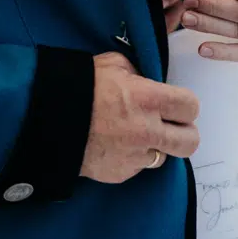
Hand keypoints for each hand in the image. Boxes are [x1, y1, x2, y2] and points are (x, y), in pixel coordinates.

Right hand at [80, 51, 199, 182]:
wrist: (46, 118)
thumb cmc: (78, 87)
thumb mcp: (113, 65)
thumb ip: (139, 73)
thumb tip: (148, 81)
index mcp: (149, 99)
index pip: (191, 107)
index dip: (186, 106)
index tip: (178, 106)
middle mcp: (147, 130)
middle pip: (190, 141)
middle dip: (184, 133)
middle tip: (171, 126)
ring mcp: (135, 155)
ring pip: (164, 157)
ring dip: (155, 147)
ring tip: (134, 134)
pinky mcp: (121, 173)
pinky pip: (138, 167)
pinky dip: (131, 158)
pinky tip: (115, 144)